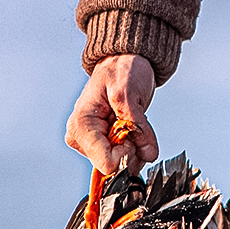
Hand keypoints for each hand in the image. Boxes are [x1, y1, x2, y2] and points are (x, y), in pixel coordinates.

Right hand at [66, 55, 158, 172]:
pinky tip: (132, 127)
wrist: (124, 62)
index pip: (106, 163)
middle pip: (115, 166)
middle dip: (132, 147)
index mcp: (81, 126)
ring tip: (131, 120)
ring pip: (122, 164)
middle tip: (133, 120)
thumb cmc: (122, 70)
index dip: (126, 151)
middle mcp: (82, 139)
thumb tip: (148, 153)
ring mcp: (93, 143)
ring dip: (136, 145)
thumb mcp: (128, 92)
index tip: (130, 131)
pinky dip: (136, 146)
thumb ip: (138, 126)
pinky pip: (126, 158)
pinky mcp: (104, 145)